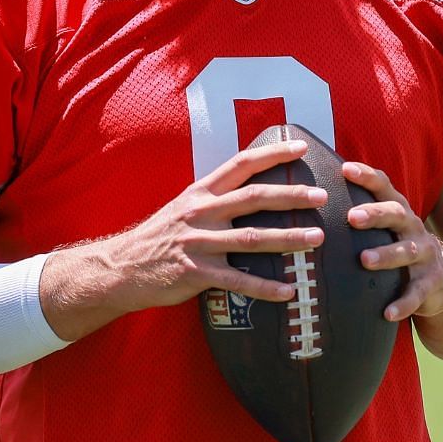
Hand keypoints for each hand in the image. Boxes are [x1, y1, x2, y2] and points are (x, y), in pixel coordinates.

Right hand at [42, 139, 327, 339]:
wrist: (120, 269)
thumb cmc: (161, 237)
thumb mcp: (185, 207)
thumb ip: (217, 198)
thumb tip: (256, 189)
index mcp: (201, 193)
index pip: (241, 165)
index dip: (272, 154)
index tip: (301, 149)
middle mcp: (201, 212)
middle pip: (253, 198)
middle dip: (290, 196)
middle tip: (322, 196)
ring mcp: (198, 243)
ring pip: (251, 239)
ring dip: (287, 239)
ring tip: (317, 240)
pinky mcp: (195, 273)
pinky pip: (237, 281)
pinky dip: (265, 287)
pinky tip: (288, 292)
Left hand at [343, 162, 442, 320]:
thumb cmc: (400, 248)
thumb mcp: (387, 229)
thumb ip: (360, 213)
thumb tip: (310, 197)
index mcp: (399, 212)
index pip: (385, 188)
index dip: (367, 177)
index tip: (345, 169)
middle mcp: (413, 229)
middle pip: (397, 215)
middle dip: (375, 214)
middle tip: (352, 216)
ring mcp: (424, 256)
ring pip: (406, 252)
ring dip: (386, 255)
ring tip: (365, 260)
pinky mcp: (430, 284)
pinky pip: (416, 294)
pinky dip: (403, 304)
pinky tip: (387, 313)